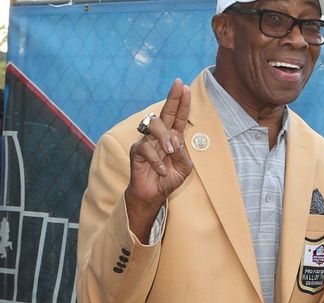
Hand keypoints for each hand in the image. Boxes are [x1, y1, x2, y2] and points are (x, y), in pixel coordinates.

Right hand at [126, 79, 192, 238]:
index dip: (182, 102)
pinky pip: (147, 148)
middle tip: (179, 85)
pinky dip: (158, 161)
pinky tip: (161, 170)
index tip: (185, 87)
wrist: (153, 194)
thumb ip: (184, 153)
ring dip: (165, 138)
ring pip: (155, 126)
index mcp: (173, 138)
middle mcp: (160, 136)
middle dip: (173, 98)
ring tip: (170, 152)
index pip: (178, 117)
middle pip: (165, 112)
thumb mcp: (184, 167)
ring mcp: (147, 141)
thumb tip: (175, 140)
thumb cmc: (169, 178)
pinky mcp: (137, 151)